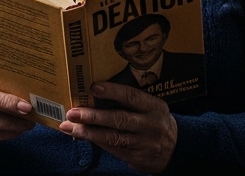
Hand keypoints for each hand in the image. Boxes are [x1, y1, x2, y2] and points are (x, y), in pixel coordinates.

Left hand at [59, 81, 176, 172]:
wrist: (175, 149)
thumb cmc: (154, 120)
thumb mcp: (151, 107)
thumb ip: (130, 101)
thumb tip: (94, 93)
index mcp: (154, 107)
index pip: (132, 96)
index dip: (112, 91)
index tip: (93, 87)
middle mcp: (149, 125)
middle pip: (120, 119)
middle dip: (94, 116)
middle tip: (73, 112)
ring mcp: (143, 143)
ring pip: (113, 138)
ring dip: (88, 133)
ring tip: (69, 127)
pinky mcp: (136, 157)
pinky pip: (112, 149)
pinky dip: (95, 142)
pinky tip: (80, 136)